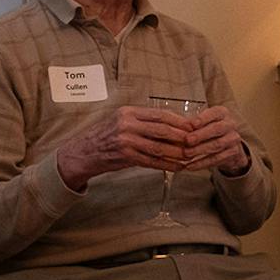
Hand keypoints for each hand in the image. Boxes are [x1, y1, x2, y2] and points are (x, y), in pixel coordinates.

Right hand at [55, 106, 192, 190]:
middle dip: (182, 136)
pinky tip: (178, 167)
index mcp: (129, 112)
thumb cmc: (106, 135)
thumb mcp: (122, 120)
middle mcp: (127, 125)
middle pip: (163, 130)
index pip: (160, 114)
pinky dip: (167, 164)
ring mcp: (126, 141)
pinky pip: (152, 161)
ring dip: (177, 153)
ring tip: (191, 156)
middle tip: (197, 141)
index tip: (194, 125)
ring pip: (159, 147)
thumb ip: (144, 121)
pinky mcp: (125, 157)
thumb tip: (173, 124)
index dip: (179, 121)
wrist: (82, 152)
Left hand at [179, 105, 250, 174]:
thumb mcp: (202, 122)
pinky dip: (202, 163)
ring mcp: (233, 139)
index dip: (203, 119)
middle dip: (201, 135)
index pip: (215, 113)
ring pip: (217, 144)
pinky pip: (217, 158)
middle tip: (187, 140)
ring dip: (200, 150)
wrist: (228, 144)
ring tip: (186, 154)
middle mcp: (230, 124)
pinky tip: (190, 165)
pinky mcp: (233, 152)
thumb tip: (175, 127)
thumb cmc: (209, 129)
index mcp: (222, 113)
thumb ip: (191, 123)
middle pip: (217, 129)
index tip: (191, 124)